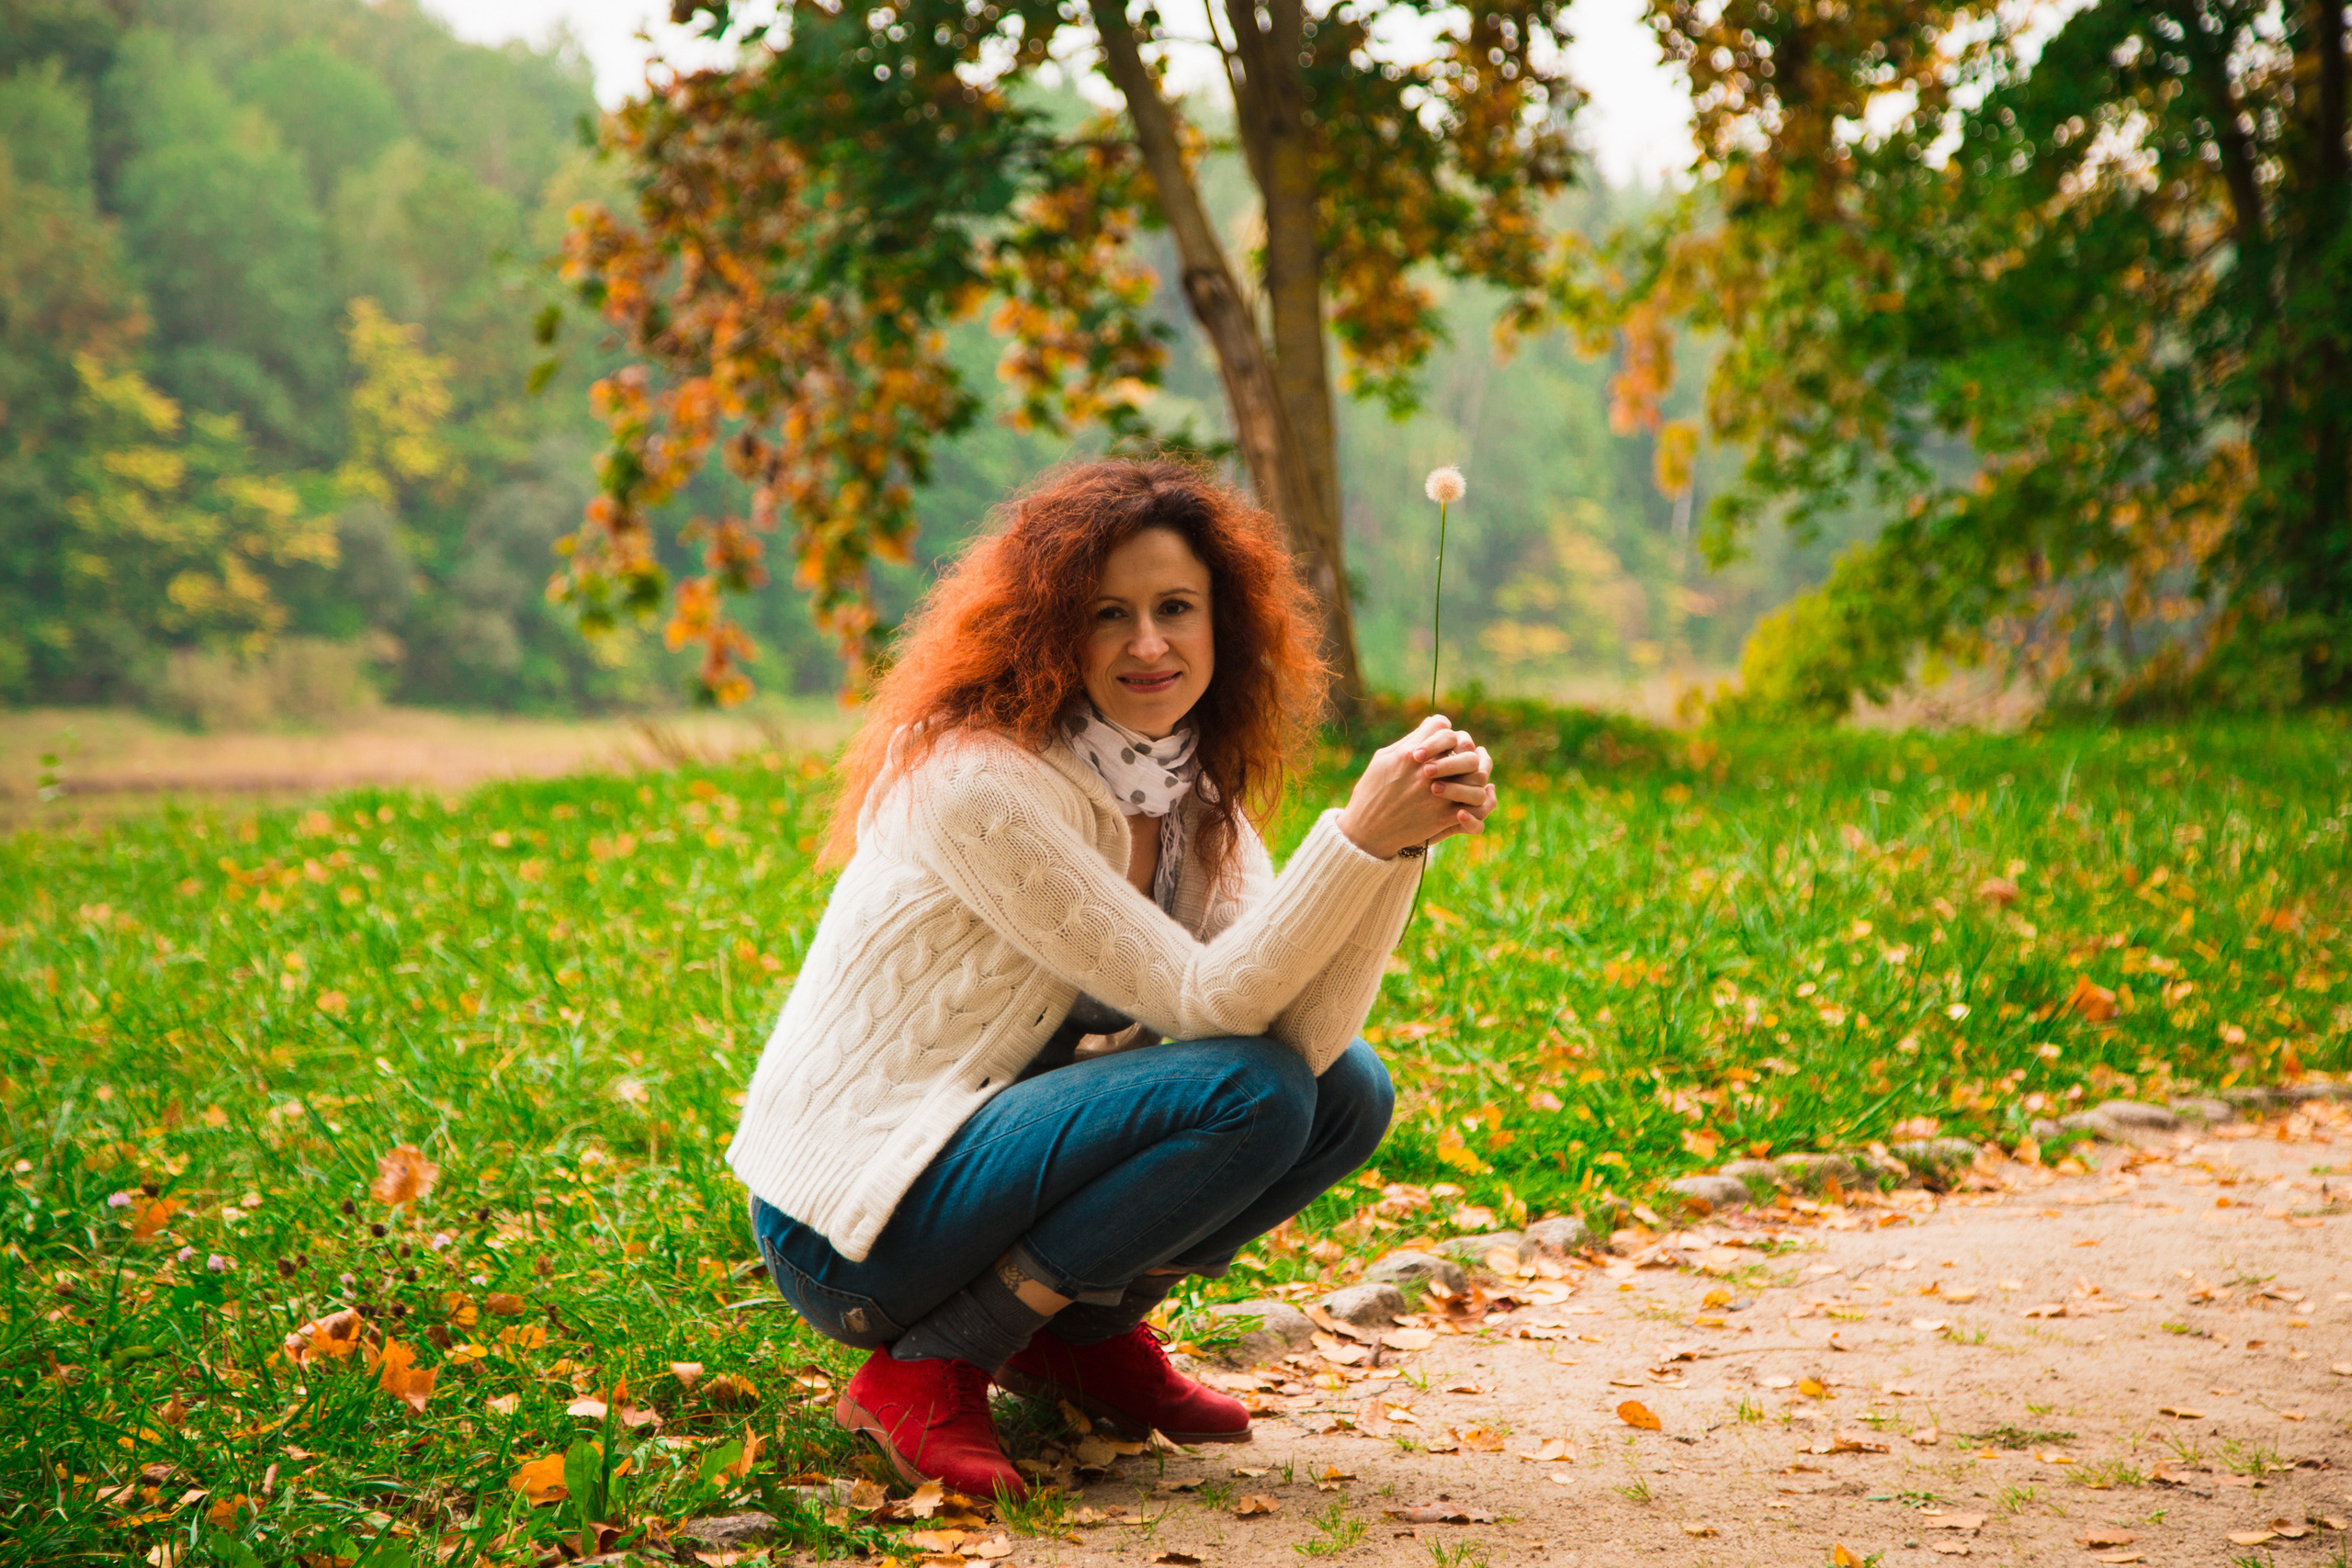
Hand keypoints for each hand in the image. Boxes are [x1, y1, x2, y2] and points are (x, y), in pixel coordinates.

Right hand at [1334, 714, 1498, 859]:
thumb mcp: (1383, 759)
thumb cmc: (1371, 792)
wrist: (1366, 832)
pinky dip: (1479, 796)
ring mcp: (1438, 795)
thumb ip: (1409, 740)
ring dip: (1475, 769)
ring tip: (1466, 773)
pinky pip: (1475, 803)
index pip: (1441, 725)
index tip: (1441, 736)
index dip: (1442, 728)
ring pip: (1477, 772)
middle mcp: (1426, 771)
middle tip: (1457, 752)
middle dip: (1463, 744)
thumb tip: (1431, 723)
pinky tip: (1469, 794)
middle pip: (1464, 744)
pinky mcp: (1444, 816)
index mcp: (1409, 754)